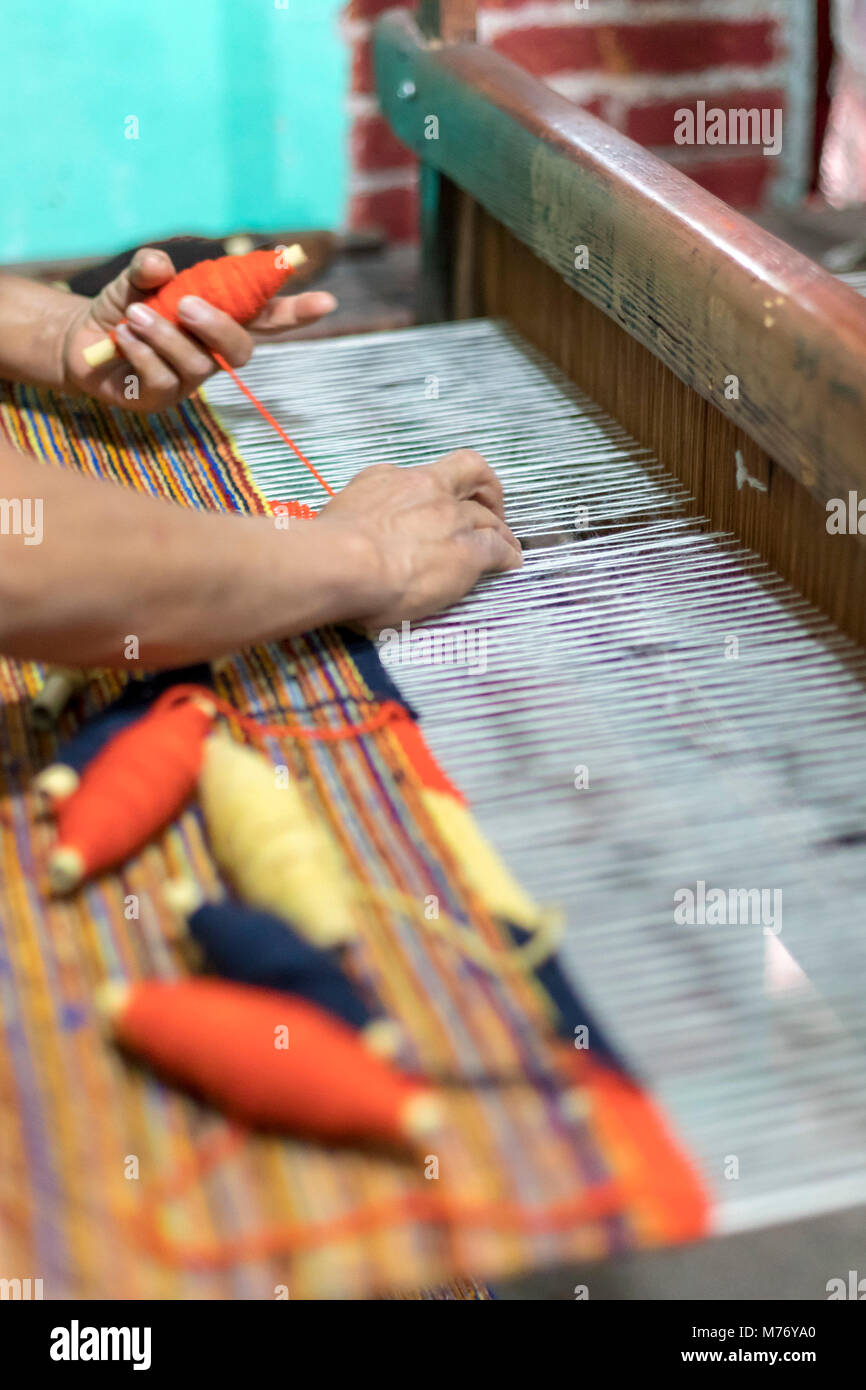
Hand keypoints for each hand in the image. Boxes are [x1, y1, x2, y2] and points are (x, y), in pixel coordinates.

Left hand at [61, 247, 336, 412]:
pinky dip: (141, 354)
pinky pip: (163, 380)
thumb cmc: (121, 308)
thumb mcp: (134, 280)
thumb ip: (149, 268)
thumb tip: (160, 266)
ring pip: (197, 365)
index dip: (297, 312)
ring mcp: (190, 381)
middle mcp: (212, 354)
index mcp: (220, 320)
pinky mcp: (162, 399)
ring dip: (166, 336)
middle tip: (187, 304)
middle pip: (241, 352)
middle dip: (219, 328)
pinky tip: (123, 339)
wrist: (80, 340)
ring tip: (133, 316)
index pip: (266, 317)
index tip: (327, 300)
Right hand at [317, 451, 521, 627]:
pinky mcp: (468, 551)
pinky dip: (508, 556)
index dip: (436, 487)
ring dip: (500, 530)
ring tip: (507, 545)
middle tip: (491, 508)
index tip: (439, 498)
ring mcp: (450, 518)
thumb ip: (350, 517)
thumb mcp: (331, 516)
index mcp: (385, 480)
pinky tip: (510, 566)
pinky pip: (498, 549)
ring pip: (488, 516)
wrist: (343, 562)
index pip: (420, 476)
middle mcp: (425, 490)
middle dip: (485, 491)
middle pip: (469, 477)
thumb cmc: (325, 550)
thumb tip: (344, 534)